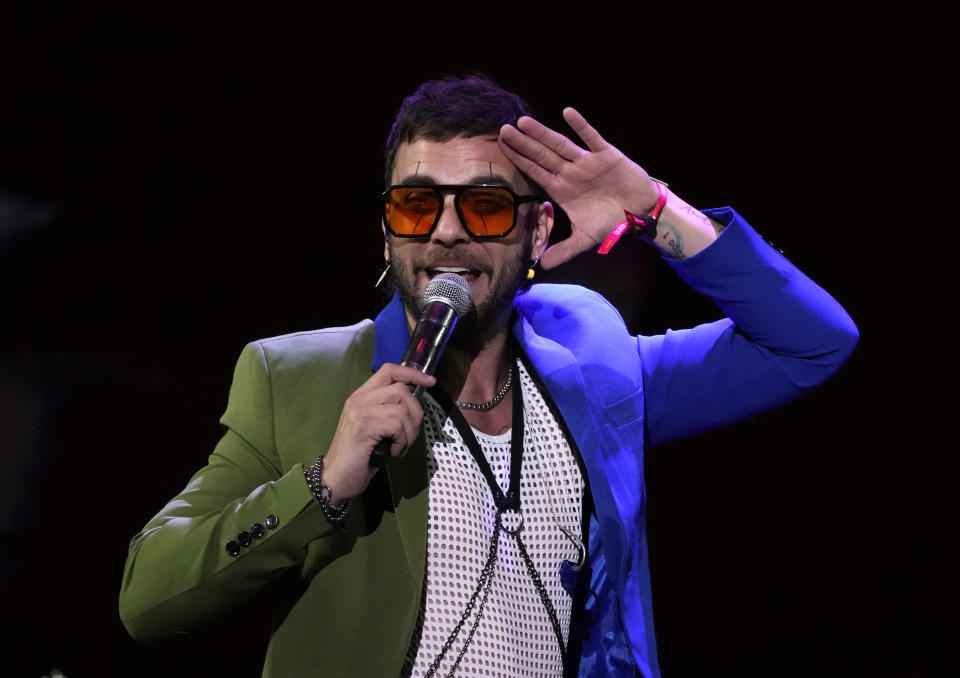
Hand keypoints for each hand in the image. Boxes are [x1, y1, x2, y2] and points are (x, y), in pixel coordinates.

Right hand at [320, 364, 434, 501]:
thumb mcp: (375, 427)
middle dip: (416, 413)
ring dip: (410, 432)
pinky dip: (403, 441)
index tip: (429, 383)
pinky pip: (397, 426)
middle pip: (401, 389)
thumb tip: (416, 404)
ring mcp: (359, 412)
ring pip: (402, 409)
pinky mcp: (363, 427)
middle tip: (409, 435)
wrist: (335, 478)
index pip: (389, 370)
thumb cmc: (358, 456)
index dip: (412, 373)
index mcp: (361, 396)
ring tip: (400, 446)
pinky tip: (394, 452)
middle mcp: (359, 399)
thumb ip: (389, 411)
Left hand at [499, 108, 659, 268]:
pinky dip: (581, 126)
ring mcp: (586, 162)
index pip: (535, 172)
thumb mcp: (584, 240)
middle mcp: (570, 173)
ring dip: (543, 134)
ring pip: (560, 145)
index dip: (518, 161)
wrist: (639, 214)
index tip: (501, 149)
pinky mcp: (606, 155)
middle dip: (523, 144)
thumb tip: (542, 266)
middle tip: (503, 130)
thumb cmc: (611, 223)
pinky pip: (592, 138)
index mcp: (562, 189)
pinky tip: (567, 113)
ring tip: (524, 122)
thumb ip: (563, 251)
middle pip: (542, 156)